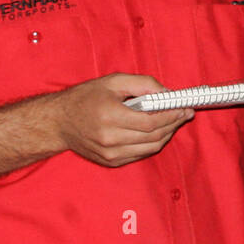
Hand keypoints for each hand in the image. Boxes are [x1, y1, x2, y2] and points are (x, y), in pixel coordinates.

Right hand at [50, 73, 193, 166]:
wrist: (58, 122)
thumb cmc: (85, 98)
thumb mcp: (113, 81)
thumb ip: (143, 84)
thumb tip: (167, 94)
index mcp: (109, 116)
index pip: (150, 121)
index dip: (171, 115)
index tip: (184, 108)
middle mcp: (110, 139)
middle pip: (154, 136)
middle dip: (173, 124)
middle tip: (185, 113)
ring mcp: (110, 154)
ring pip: (150, 148)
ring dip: (167, 135)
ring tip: (174, 121)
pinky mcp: (111, 162)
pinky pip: (140, 154)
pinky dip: (153, 143)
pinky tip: (157, 131)